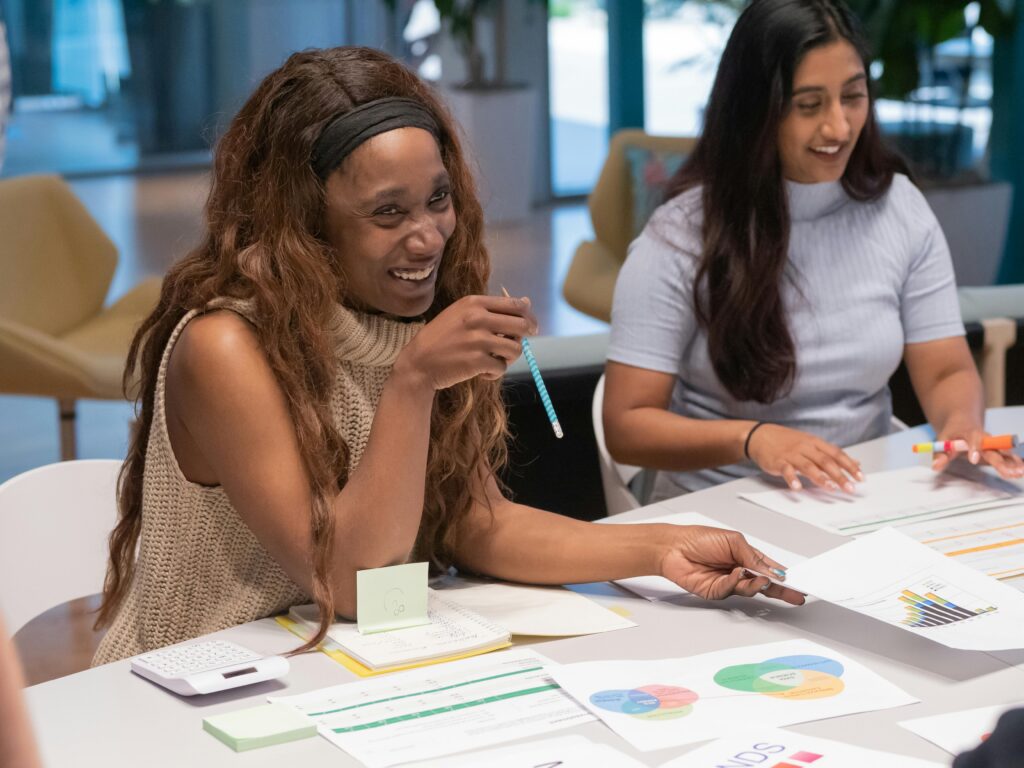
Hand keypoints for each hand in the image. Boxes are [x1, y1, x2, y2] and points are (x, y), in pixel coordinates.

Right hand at [394, 294, 537, 390]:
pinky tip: (482, 372)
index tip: (530, 326)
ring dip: (508, 357)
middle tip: (515, 346)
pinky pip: (501, 367)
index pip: (516, 305)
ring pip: (516, 349)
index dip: (528, 317)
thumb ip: (492, 309)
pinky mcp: (477, 362)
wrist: (418, 364)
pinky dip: (495, 372)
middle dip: (524, 337)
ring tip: (495, 360)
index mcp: (474, 303)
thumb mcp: (462, 315)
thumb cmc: (440, 339)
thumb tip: (527, 302)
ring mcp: (478, 340)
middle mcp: (478, 318)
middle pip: (522, 325)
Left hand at [659, 525, 804, 604]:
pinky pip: (732, 589)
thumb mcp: (733, 541)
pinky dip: (736, 582)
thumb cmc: (700, 538)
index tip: (798, 582)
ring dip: (757, 584)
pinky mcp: (717, 591)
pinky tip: (737, 573)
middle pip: (765, 584)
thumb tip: (771, 571)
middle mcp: (739, 571)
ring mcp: (729, 582)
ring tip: (762, 579)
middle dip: (781, 590)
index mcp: (745, 556)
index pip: (769, 568)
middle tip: (796, 595)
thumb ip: (753, 557)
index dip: (783, 576)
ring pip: (750, 589)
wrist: (674, 547)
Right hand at [746, 423, 862, 491]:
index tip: (860, 477)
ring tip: (830, 488)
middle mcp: (805, 447)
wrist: (760, 435)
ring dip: (820, 477)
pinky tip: (797, 487)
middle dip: (839, 475)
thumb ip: (832, 455)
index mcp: (815, 443)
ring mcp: (791, 454)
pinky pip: (786, 470)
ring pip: (808, 465)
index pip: (836, 453)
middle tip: (849, 488)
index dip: (849, 465)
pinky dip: (792, 478)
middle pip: (825, 461)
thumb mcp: (811, 444)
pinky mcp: (778, 461)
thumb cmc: (787, 441)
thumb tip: (856, 463)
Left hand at [931, 425, 1023, 479]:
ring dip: (1012, 463)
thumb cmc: (953, 432)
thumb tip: (935, 467)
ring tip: (1019, 473)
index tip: (973, 460)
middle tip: (1007, 472)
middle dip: (1001, 461)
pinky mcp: (996, 452)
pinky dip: (1014, 463)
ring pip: (1003, 454)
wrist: (963, 422)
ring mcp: (992, 446)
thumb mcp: (942, 440)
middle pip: (993, 449)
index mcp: (970, 433)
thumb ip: (940, 454)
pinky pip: (1006, 457)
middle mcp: (985, 439)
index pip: (974, 439)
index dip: (974, 448)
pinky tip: (1020, 471)